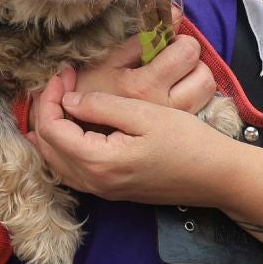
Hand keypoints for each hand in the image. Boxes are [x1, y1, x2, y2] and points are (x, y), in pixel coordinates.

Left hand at [27, 70, 241, 205]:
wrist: (217, 176)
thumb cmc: (187, 141)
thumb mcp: (144, 113)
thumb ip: (101, 107)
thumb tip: (68, 100)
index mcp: (99, 162)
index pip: (52, 129)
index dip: (50, 97)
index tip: (64, 73)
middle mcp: (94, 182)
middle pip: (47, 147)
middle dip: (46, 111)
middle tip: (60, 83)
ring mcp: (102, 190)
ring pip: (56, 162)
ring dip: (51, 130)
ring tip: (59, 100)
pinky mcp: (111, 190)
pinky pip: (71, 171)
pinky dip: (62, 148)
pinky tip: (69, 130)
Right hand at [72, 34, 218, 114]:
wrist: (81, 127)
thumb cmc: (90, 89)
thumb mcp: (110, 58)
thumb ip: (145, 35)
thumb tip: (175, 11)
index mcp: (144, 87)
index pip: (187, 52)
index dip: (179, 41)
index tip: (165, 43)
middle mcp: (163, 108)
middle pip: (203, 73)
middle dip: (190, 60)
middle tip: (170, 60)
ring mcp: (172, 121)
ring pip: (206, 89)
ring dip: (194, 76)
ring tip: (173, 76)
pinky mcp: (176, 128)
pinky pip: (201, 103)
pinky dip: (193, 92)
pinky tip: (173, 91)